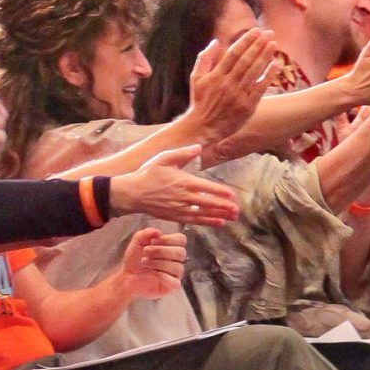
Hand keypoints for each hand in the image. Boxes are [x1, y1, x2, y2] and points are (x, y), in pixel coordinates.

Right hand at [111, 147, 239, 226]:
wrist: (132, 193)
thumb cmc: (148, 174)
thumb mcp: (164, 158)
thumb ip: (182, 153)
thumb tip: (198, 147)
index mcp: (183, 181)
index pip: (207, 188)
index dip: (221, 192)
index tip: (232, 196)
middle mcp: (184, 196)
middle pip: (208, 203)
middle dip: (224, 207)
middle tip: (237, 211)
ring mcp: (179, 208)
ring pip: (203, 213)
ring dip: (219, 216)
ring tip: (232, 218)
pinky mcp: (175, 216)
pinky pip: (194, 221)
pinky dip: (207, 222)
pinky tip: (218, 223)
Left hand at [119, 229, 186, 299]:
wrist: (127, 276)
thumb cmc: (134, 260)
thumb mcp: (137, 242)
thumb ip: (146, 233)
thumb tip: (158, 232)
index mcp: (171, 247)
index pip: (181, 239)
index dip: (168, 239)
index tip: (154, 241)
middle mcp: (175, 259)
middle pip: (181, 252)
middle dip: (161, 251)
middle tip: (146, 252)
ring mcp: (175, 273)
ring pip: (177, 267)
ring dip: (158, 263)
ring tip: (145, 263)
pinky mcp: (171, 286)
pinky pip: (176, 282)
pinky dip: (165, 277)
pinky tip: (154, 275)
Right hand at [185, 28, 275, 144]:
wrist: (202, 128)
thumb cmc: (199, 102)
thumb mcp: (196, 79)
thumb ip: (204, 59)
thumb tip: (215, 42)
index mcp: (216, 75)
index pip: (233, 53)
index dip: (246, 40)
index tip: (256, 30)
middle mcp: (227, 84)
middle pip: (246, 60)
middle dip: (258, 45)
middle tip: (269, 33)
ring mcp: (238, 95)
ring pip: (254, 72)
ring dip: (265, 56)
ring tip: (274, 44)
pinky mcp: (247, 106)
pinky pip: (260, 88)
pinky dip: (269, 75)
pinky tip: (276, 64)